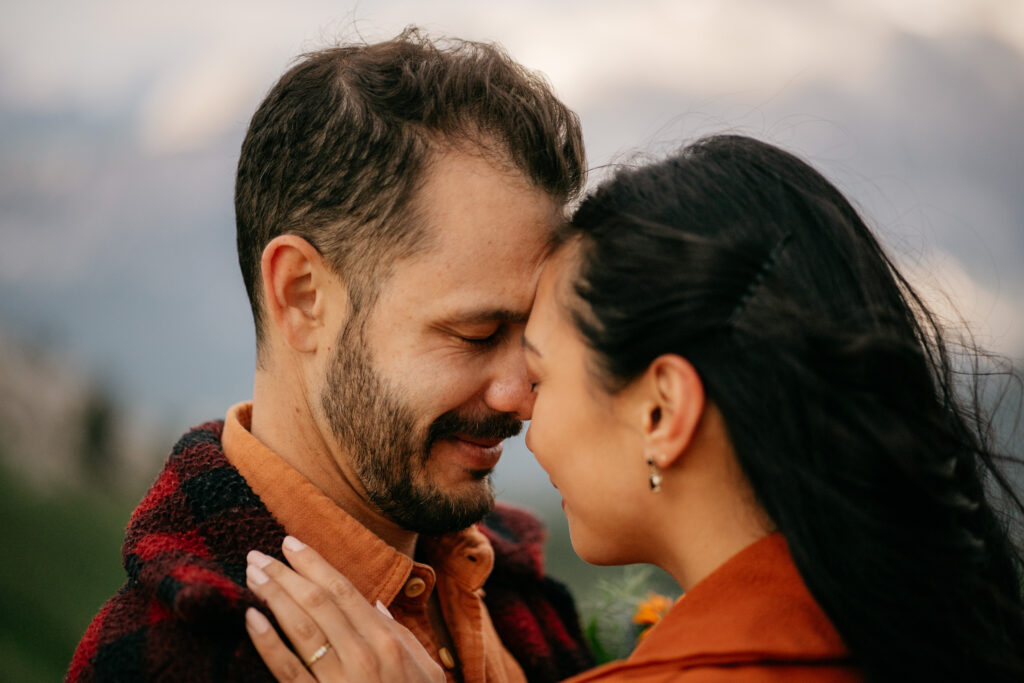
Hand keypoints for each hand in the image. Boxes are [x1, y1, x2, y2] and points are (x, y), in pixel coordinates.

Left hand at [244, 536, 444, 682]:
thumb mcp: (423, 667)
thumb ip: (399, 634)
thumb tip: (377, 605)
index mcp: (387, 639)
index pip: (343, 590)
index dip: (314, 563)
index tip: (291, 543)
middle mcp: (363, 654)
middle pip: (317, 603)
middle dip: (285, 574)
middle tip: (258, 554)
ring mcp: (339, 680)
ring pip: (300, 628)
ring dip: (273, 597)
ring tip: (252, 576)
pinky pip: (287, 670)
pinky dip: (267, 642)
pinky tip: (252, 619)